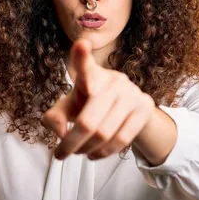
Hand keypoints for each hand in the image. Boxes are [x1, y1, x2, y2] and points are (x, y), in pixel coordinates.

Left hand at [43, 38, 155, 160]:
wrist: (125, 108)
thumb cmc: (88, 105)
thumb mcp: (68, 108)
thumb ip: (54, 118)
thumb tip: (61, 133)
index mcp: (90, 74)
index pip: (85, 65)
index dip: (82, 56)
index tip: (81, 44)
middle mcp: (112, 79)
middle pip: (88, 121)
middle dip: (71, 143)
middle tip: (61, 154)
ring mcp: (131, 93)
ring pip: (104, 134)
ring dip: (87, 150)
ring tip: (78, 153)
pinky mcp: (144, 107)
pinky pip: (122, 140)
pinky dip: (104, 153)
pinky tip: (94, 154)